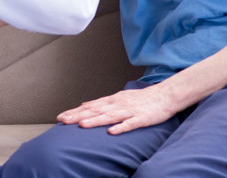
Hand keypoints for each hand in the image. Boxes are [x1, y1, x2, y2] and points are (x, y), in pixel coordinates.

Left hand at [56, 84, 177, 134]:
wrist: (165, 95)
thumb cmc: (142, 99)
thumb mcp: (119, 97)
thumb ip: (103, 102)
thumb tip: (85, 104)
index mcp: (112, 100)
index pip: (90, 106)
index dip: (75, 111)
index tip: (60, 117)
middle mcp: (118, 104)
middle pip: (96, 110)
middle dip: (79, 116)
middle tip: (63, 121)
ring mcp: (130, 111)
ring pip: (110, 116)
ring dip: (95, 120)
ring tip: (82, 125)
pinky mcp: (142, 118)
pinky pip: (130, 124)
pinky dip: (120, 127)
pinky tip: (111, 132)